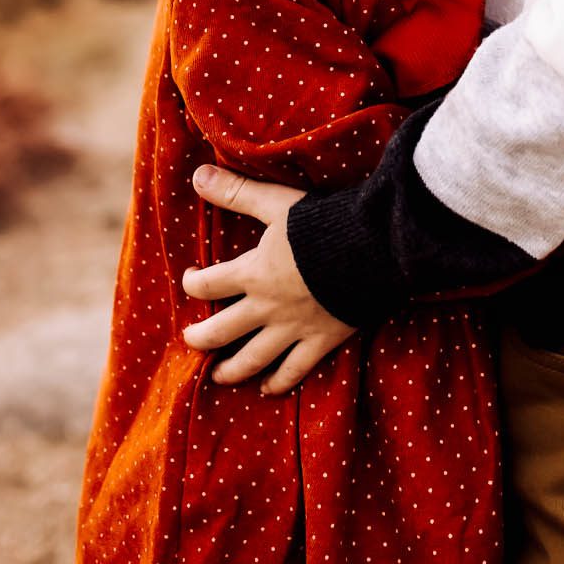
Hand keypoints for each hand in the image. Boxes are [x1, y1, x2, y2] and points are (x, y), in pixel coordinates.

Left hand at [181, 163, 355, 394]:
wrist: (372, 249)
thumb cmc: (323, 223)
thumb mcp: (277, 202)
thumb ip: (237, 192)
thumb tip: (198, 174)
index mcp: (253, 273)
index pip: (207, 286)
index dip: (193, 283)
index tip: (191, 278)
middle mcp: (266, 307)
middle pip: (220, 332)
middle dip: (200, 337)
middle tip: (191, 338)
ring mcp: (292, 329)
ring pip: (251, 360)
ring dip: (229, 369)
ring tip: (218, 374)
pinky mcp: (320, 341)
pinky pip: (293, 371)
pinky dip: (277, 383)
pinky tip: (266, 389)